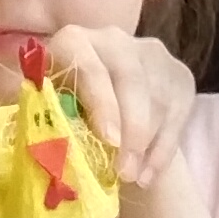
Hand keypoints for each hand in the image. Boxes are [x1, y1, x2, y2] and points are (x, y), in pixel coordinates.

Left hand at [32, 23, 197, 190]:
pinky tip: (148, 175)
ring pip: (158, 97)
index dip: (101, 101)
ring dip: (146, 144)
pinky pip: (177, 112)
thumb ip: (43, 116)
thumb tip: (40, 135)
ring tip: (132, 178)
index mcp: (73, 42)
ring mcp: (150, 55)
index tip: (108, 139)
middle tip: (123, 170)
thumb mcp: (45, 112)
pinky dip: (163, 149)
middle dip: (130, 128)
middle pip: (130, 79)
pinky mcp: (178, 75)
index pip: (90, 66)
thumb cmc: (62, 115)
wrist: (99, 114)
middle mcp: (114, 39)